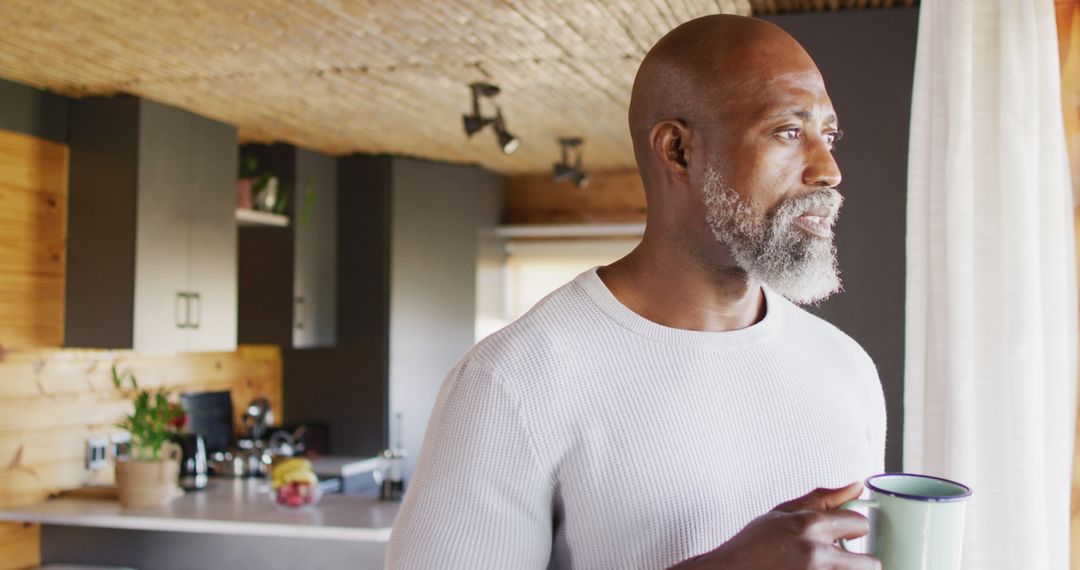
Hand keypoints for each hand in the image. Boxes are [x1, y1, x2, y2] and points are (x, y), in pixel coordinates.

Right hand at [669, 482, 879, 569]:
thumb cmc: (752, 545)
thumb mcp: (782, 513)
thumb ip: (822, 499)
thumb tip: (857, 485)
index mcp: (809, 524)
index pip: (859, 523)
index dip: (854, 528)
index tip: (847, 532)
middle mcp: (816, 553)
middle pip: (871, 563)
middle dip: (861, 561)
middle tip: (843, 559)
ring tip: (827, 567)